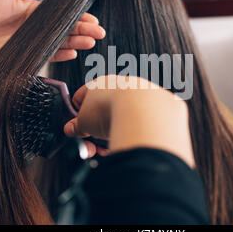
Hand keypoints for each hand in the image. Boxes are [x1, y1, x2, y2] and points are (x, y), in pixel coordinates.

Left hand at [0, 0, 104, 61]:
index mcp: (39, 11)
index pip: (63, 13)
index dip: (79, 16)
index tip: (92, 18)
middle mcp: (41, 27)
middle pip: (68, 29)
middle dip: (85, 31)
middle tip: (100, 33)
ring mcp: (38, 40)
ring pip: (62, 42)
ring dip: (77, 43)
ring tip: (90, 42)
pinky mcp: (32, 53)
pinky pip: (50, 54)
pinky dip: (61, 54)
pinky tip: (73, 53)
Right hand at [63, 76, 193, 166]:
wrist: (142, 112)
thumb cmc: (110, 111)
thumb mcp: (84, 122)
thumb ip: (76, 125)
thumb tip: (71, 129)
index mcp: (102, 83)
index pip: (83, 97)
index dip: (78, 116)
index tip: (79, 131)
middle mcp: (123, 85)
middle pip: (106, 109)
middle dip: (98, 130)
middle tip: (94, 147)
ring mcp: (143, 93)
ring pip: (126, 116)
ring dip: (117, 132)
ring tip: (113, 148)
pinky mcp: (161, 106)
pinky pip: (145, 122)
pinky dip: (137, 133)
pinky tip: (131, 144)